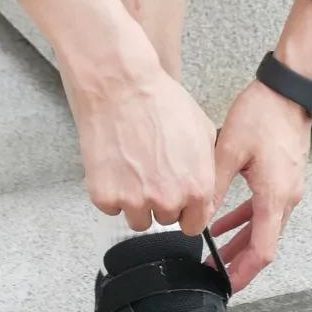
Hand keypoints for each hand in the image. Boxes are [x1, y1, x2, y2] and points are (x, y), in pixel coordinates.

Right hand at [64, 59, 216, 236]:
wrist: (121, 86)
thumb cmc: (162, 101)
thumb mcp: (202, 130)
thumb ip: (206, 169)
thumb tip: (203, 192)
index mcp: (196, 188)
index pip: (193, 225)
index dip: (185, 211)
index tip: (177, 200)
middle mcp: (167, 200)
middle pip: (165, 219)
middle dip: (160, 200)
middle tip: (151, 169)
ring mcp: (133, 201)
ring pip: (137, 219)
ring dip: (135, 200)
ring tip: (132, 166)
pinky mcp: (104, 196)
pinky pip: (111, 207)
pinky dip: (111, 190)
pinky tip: (114, 163)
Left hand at [206, 79, 311, 292]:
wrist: (289, 89)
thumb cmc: (264, 114)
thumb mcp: (230, 150)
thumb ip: (215, 186)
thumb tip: (199, 215)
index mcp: (274, 196)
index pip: (263, 251)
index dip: (244, 273)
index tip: (226, 285)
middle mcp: (286, 198)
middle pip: (264, 243)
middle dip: (238, 262)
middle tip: (213, 274)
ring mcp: (288, 188)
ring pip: (264, 227)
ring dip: (241, 241)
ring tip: (214, 252)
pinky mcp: (284, 177)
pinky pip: (265, 208)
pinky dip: (245, 219)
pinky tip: (223, 222)